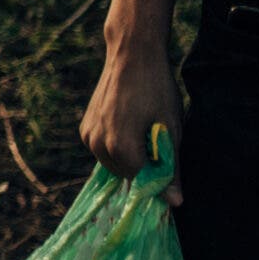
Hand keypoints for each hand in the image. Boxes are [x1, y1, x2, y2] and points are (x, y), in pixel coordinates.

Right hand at [81, 39, 184, 204]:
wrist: (131, 56)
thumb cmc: (157, 90)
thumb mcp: (171, 129)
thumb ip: (171, 169)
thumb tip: (174, 203)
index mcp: (120, 147)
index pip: (141, 181)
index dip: (159, 174)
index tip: (168, 159)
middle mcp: (97, 144)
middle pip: (125, 174)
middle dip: (143, 167)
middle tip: (158, 143)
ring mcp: (88, 136)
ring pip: (112, 164)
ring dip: (129, 158)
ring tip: (143, 133)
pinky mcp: (84, 128)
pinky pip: (102, 151)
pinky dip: (116, 147)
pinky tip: (129, 127)